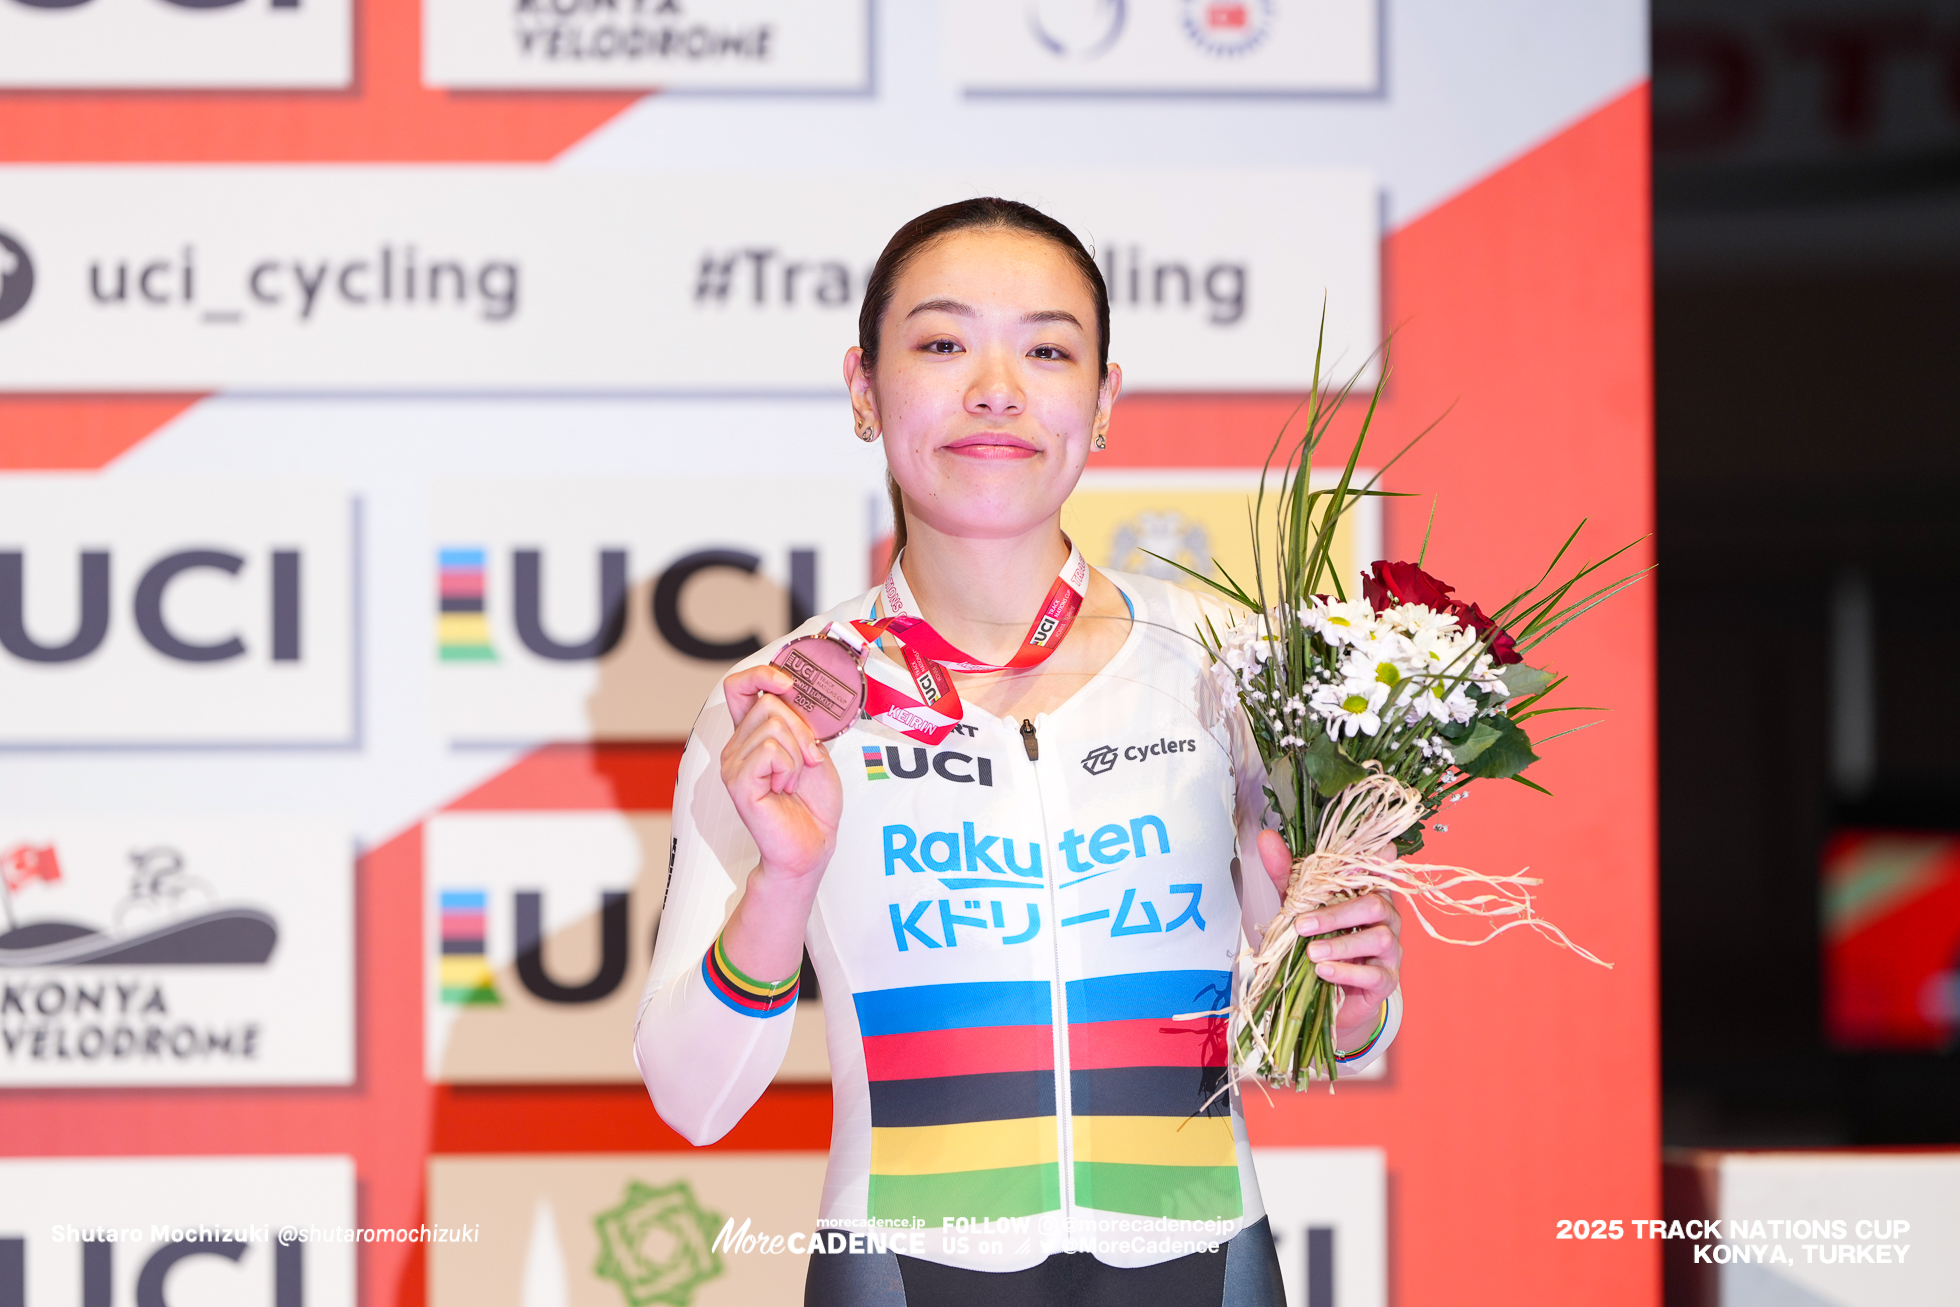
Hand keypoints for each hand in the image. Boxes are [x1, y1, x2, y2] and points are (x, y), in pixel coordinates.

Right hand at [720, 665, 842, 884]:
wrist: (812, 844)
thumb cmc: (812, 803)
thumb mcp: (813, 750)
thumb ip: (799, 722)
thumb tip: (795, 693)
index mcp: (752, 736)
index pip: (739, 687)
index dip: (761, 674)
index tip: (787, 683)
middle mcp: (736, 747)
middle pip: (768, 703)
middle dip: (801, 729)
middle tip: (806, 760)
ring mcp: (733, 764)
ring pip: (773, 725)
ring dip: (797, 754)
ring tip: (792, 781)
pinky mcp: (739, 782)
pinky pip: (770, 750)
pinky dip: (789, 768)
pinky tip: (784, 789)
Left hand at [1258, 829, 1401, 1050]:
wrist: (1331, 995)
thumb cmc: (1321, 942)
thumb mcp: (1300, 906)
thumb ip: (1286, 874)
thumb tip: (1266, 838)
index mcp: (1369, 894)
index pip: (1378, 870)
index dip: (1373, 861)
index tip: (1355, 860)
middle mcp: (1386, 918)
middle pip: (1375, 904)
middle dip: (1337, 914)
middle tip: (1302, 925)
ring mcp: (1391, 950)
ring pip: (1380, 938)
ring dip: (1342, 945)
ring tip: (1312, 953)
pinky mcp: (1387, 981)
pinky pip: (1374, 974)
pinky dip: (1346, 972)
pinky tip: (1324, 971)